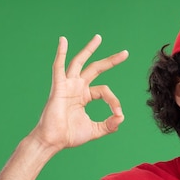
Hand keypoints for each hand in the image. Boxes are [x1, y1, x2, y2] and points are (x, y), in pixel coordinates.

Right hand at [30, 35, 128, 150]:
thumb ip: (109, 125)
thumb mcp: (95, 130)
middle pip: (96, 69)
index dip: (114, 101)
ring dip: (89, 50)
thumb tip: (121, 117)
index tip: (118, 114)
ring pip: (79, 62)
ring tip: (98, 38)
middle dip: (110, 61)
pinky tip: (63, 40)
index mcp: (84, 96)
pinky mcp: (58, 87)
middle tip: (125, 53)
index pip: (104, 91)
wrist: (54, 141)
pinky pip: (58, 67)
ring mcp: (67, 85)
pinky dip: (60, 53)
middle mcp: (76, 87)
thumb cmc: (70, 135)